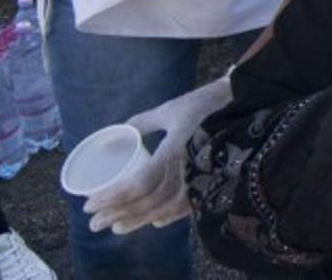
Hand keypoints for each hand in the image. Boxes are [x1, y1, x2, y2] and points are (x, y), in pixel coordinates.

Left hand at [84, 76, 231, 234]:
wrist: (241, 106)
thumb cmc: (201, 105)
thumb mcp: (168, 110)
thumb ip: (140, 123)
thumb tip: (112, 138)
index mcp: (176, 147)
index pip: (140, 182)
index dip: (114, 196)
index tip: (89, 203)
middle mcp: (188, 167)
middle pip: (150, 201)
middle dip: (118, 214)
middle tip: (95, 222)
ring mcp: (202, 177)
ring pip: (166, 208)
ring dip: (139, 220)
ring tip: (116, 227)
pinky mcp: (210, 182)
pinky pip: (185, 206)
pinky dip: (168, 216)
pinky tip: (153, 222)